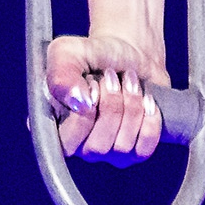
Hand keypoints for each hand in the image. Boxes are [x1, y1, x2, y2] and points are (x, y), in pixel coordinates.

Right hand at [45, 31, 165, 164]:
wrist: (129, 52)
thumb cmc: (94, 55)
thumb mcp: (68, 52)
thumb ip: (61, 74)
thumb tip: (79, 102)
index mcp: (54, 127)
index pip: (67, 143)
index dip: (85, 113)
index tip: (92, 82)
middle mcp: (78, 146)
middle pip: (97, 148)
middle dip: (112, 105)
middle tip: (113, 76)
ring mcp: (107, 152)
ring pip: (122, 148)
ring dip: (131, 106)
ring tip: (130, 80)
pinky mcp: (134, 151)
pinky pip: (144, 149)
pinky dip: (150, 121)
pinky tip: (146, 99)